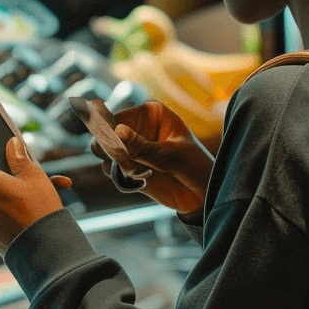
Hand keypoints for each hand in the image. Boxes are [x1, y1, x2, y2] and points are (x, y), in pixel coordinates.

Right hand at [90, 101, 212, 214]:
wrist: (203, 194)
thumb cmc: (195, 166)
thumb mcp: (171, 155)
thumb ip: (142, 146)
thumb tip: (117, 130)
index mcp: (151, 115)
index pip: (119, 116)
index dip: (109, 130)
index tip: (111, 144)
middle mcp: (139, 128)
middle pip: (106, 133)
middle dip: (110, 149)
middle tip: (122, 161)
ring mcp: (133, 148)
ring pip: (106, 152)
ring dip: (117, 164)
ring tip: (138, 172)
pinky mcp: (130, 167)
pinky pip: (111, 169)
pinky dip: (120, 177)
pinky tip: (141, 181)